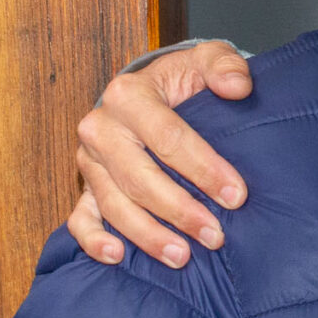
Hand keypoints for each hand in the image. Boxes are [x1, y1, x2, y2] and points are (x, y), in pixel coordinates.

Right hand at [67, 42, 255, 267]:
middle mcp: (101, 128)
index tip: (236, 195)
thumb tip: (237, 87)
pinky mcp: (84, 186)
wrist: (151, 93)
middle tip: (215, 235)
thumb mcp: (206, 60)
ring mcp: (90, 161)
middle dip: (180, 211)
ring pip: (115, 204)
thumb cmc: (182, 81)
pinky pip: (80, 219)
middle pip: (141, 178)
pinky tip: (118, 256)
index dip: (203, 169)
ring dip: (148, 235)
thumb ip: (224, 66)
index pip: (169, 138)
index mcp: (128, 95)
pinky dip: (94, 241)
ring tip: (182, 256)